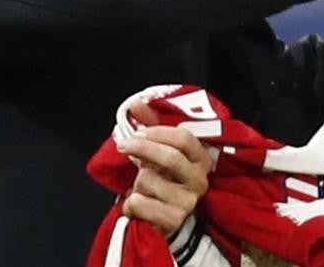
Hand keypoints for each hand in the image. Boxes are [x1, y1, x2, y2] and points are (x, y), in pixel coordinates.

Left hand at [117, 105, 211, 235]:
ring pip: (149, 180)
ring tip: (142, 187)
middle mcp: (199, 180)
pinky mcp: (172, 221)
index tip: (139, 132)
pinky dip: (130, 202)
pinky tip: (137, 204)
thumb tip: (135, 103)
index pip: (185, 138)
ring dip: (136, 182)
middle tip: (123, 145)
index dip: (159, 132)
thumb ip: (150, 125)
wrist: (164, 219)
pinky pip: (140, 203)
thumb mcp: (159, 150)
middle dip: (142, 148)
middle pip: (170, 157)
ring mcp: (187, 202)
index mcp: (200, 159)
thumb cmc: (162, 179)